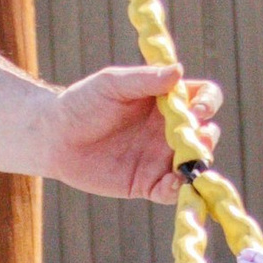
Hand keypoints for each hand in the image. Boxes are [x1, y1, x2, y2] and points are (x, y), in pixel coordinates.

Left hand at [37, 64, 224, 201]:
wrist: (53, 136)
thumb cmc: (82, 102)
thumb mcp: (112, 84)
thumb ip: (145, 79)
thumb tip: (178, 71)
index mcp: (167, 101)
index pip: (204, 98)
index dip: (208, 103)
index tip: (197, 110)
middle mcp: (169, 130)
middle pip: (205, 133)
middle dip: (207, 136)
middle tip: (194, 139)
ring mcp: (160, 158)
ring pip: (194, 164)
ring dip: (199, 165)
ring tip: (189, 163)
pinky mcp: (147, 183)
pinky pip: (171, 191)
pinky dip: (179, 191)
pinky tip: (173, 185)